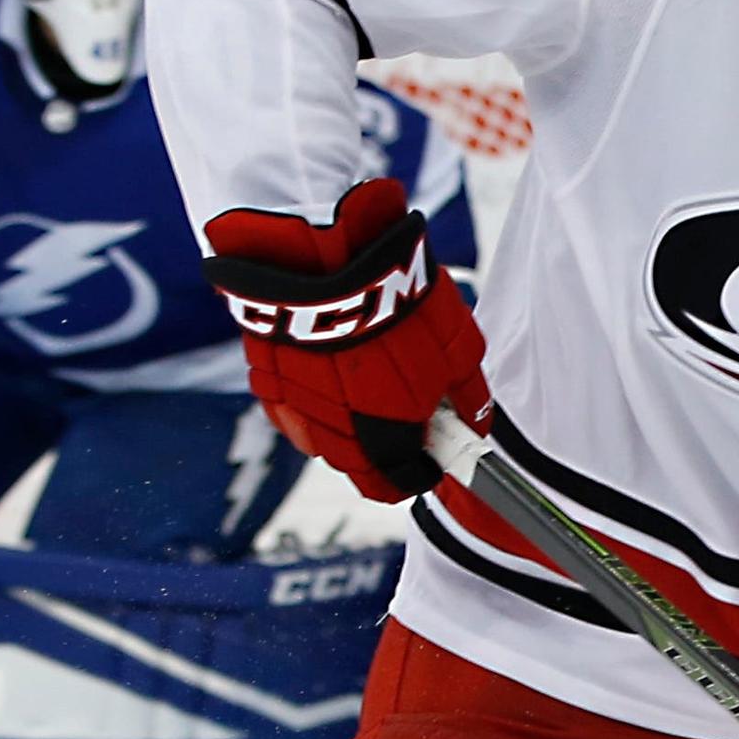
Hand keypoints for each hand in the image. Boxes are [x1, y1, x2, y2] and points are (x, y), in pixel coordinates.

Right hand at [202, 177, 487, 501]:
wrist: (322, 252)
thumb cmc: (396, 299)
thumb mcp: (457, 346)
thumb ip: (467, 396)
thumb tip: (474, 422)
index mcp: (385, 437)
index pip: (395, 485)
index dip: (414, 474)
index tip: (426, 457)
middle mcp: (333, 435)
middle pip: (356, 464)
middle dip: (379, 446)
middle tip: (398, 406)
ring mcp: (293, 408)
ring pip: (318, 439)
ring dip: (341, 423)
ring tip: (359, 376)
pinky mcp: (264, 379)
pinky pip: (288, 405)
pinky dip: (307, 395)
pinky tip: (323, 362)